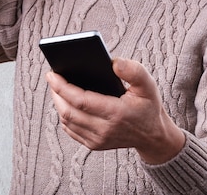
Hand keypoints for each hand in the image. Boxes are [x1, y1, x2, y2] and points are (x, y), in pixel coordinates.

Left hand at [46, 58, 185, 164]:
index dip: (62, 87)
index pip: (80, 101)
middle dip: (56, 93)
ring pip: (66, 121)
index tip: (52, 74)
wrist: (154, 136)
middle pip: (68, 111)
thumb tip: (113, 62)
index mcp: (116, 113)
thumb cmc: (148, 106)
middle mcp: (105, 130)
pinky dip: (64, 114)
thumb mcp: (148, 85)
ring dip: (58, 103)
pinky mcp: (94, 145)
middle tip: (52, 77)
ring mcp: (98, 140)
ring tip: (57, 87)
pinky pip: (70, 130)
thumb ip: (134, 71)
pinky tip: (64, 102)